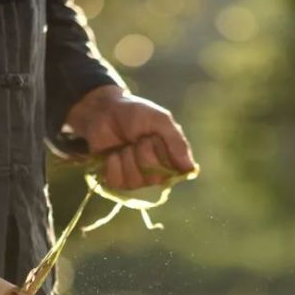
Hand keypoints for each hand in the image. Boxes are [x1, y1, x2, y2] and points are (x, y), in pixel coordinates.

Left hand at [65, 85, 195, 189]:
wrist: (103, 111)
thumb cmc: (134, 114)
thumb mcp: (159, 120)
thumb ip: (176, 143)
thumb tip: (191, 169)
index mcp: (170, 159)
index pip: (175, 172)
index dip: (162, 154)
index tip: (154, 137)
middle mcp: (156, 173)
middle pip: (154, 178)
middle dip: (143, 154)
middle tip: (137, 139)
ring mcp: (136, 180)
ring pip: (135, 182)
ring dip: (126, 159)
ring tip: (124, 146)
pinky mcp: (116, 181)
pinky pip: (117, 183)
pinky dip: (112, 165)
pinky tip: (112, 154)